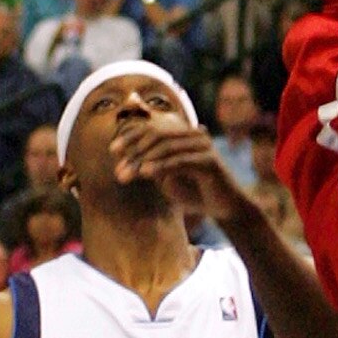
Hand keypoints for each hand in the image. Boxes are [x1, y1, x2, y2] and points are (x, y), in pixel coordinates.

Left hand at [109, 112, 245, 225]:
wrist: (225, 209)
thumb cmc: (195, 193)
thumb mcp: (167, 178)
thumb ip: (150, 166)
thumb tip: (124, 160)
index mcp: (184, 134)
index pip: (153, 128)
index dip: (131, 136)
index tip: (113, 150)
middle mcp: (194, 134)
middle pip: (157, 135)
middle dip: (134, 151)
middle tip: (118, 167)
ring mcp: (203, 145)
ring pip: (166, 147)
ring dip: (143, 160)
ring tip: (126, 174)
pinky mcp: (210, 160)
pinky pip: (180, 160)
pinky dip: (160, 166)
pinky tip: (145, 173)